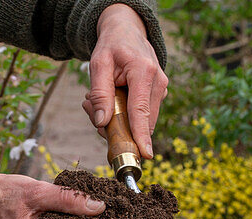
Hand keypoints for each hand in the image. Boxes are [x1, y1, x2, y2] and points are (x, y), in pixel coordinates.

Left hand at [82, 3, 168, 158]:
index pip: (141, 111)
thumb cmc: (112, 46)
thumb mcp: (98, 64)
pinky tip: (111, 99)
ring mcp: (161, 88)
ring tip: (97, 99)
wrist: (127, 31)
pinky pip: (141, 114)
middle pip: (140, 120)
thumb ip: (100, 94)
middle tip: (90, 107)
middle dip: (116, 126)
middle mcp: (158, 82)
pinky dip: (124, 114)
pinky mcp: (158, 94)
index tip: (145, 154)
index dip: (142, 135)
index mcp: (144, 72)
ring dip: (117, 119)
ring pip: (141, 120)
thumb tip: (101, 123)